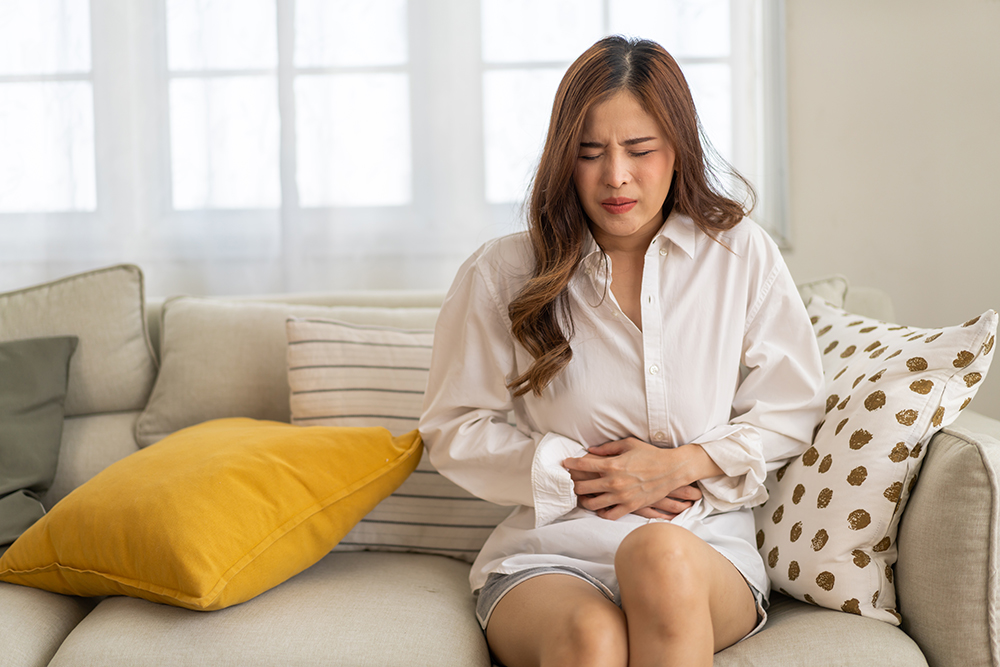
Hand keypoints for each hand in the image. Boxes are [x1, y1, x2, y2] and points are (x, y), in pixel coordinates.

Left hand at [563, 437, 709, 520]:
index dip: (570, 464)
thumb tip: (590, 450)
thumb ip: (607, 448)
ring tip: (582, 496)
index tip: (565, 464)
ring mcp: (621, 496)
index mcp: (612, 465)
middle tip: (571, 482)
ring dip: (583, 500)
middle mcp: (614, 482)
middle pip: (582, 487)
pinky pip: (609, 515)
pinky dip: (600, 512)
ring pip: (592, 504)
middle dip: (573, 484)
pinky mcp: (630, 506)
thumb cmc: (650, 454)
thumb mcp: (628, 444)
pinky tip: (599, 507)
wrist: (672, 470)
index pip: (583, 465)